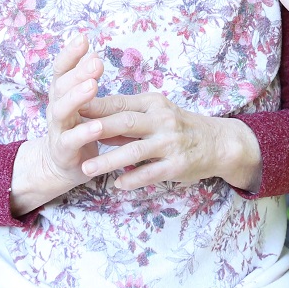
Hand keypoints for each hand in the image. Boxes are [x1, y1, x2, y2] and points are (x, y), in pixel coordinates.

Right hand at [38, 35, 105, 185]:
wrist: (60, 166)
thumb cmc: (76, 128)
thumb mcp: (78, 102)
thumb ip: (83, 80)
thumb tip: (92, 53)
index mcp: (61, 94)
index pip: (61, 70)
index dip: (70, 54)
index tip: (82, 38)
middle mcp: (56, 108)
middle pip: (61, 86)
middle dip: (77, 72)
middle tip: (96, 62)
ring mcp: (58, 130)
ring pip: (62, 111)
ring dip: (77, 97)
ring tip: (93, 86)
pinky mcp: (64, 151)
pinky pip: (71, 140)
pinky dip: (84, 132)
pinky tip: (98, 125)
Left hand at [78, 92, 261, 191]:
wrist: (218, 142)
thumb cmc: (179, 126)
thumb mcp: (157, 113)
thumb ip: (128, 118)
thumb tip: (93, 120)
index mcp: (153, 104)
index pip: (120, 103)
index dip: (95, 106)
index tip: (70, 108)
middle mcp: (162, 121)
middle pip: (125, 123)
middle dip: (97, 129)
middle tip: (71, 135)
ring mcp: (170, 144)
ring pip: (134, 152)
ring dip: (108, 161)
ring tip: (86, 168)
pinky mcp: (177, 165)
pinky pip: (150, 173)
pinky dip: (132, 179)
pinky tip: (117, 184)